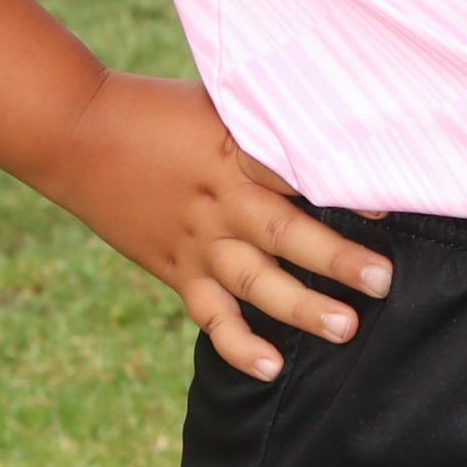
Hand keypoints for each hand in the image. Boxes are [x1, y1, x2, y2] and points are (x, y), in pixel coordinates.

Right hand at [30, 70, 390, 381]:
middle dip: (335, 258)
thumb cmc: (158, 109)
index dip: (341, 187)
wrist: (77, 134)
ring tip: (346, 327)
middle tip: (382, 279)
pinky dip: (238, 344)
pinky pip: (210, 314)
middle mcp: (219, 201)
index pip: (294, 170)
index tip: (388, 205)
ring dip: (300, 307)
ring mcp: (197, 240)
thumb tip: (330, 116)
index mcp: (233, 151)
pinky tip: (270, 367)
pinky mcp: (177, 268)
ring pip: (254, 281)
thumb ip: (267, 118)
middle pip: (284, 231)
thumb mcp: (218, 99)